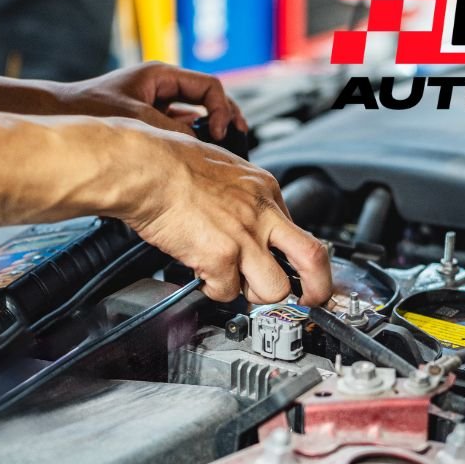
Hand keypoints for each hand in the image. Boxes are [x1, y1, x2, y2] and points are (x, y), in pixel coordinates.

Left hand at [61, 62, 247, 137]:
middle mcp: (161, 86)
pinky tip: (194, 153)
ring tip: (221, 147)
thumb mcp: (136, 118)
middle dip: (225, 116)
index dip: (221, 108)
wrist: (60, 114)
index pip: (209, 86)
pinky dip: (190, 138)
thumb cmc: (89, 107)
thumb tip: (199, 145)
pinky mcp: (149, 120)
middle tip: (238, 135)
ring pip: (195, 113)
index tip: (221, 131)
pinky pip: (179, 127)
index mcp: (161, 75)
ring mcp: (156, 103)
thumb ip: (171, 131)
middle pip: (208, 97)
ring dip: (208, 129)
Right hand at [108, 120, 331, 305]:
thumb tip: (246, 220)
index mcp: (265, 190)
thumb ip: (243, 198)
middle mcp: (261, 214)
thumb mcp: (225, 168)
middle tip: (311, 300)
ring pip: (274, 289)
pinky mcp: (220, 257)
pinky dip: (214, 290)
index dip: (293, 258)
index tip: (293, 270)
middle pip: (312, 259)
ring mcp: (244, 237)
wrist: (147, 167)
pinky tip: (202, 273)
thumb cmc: (171, 163)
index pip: (298, 232)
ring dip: (254, 294)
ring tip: (234, 281)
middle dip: (317, 288)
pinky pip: (227, 292)